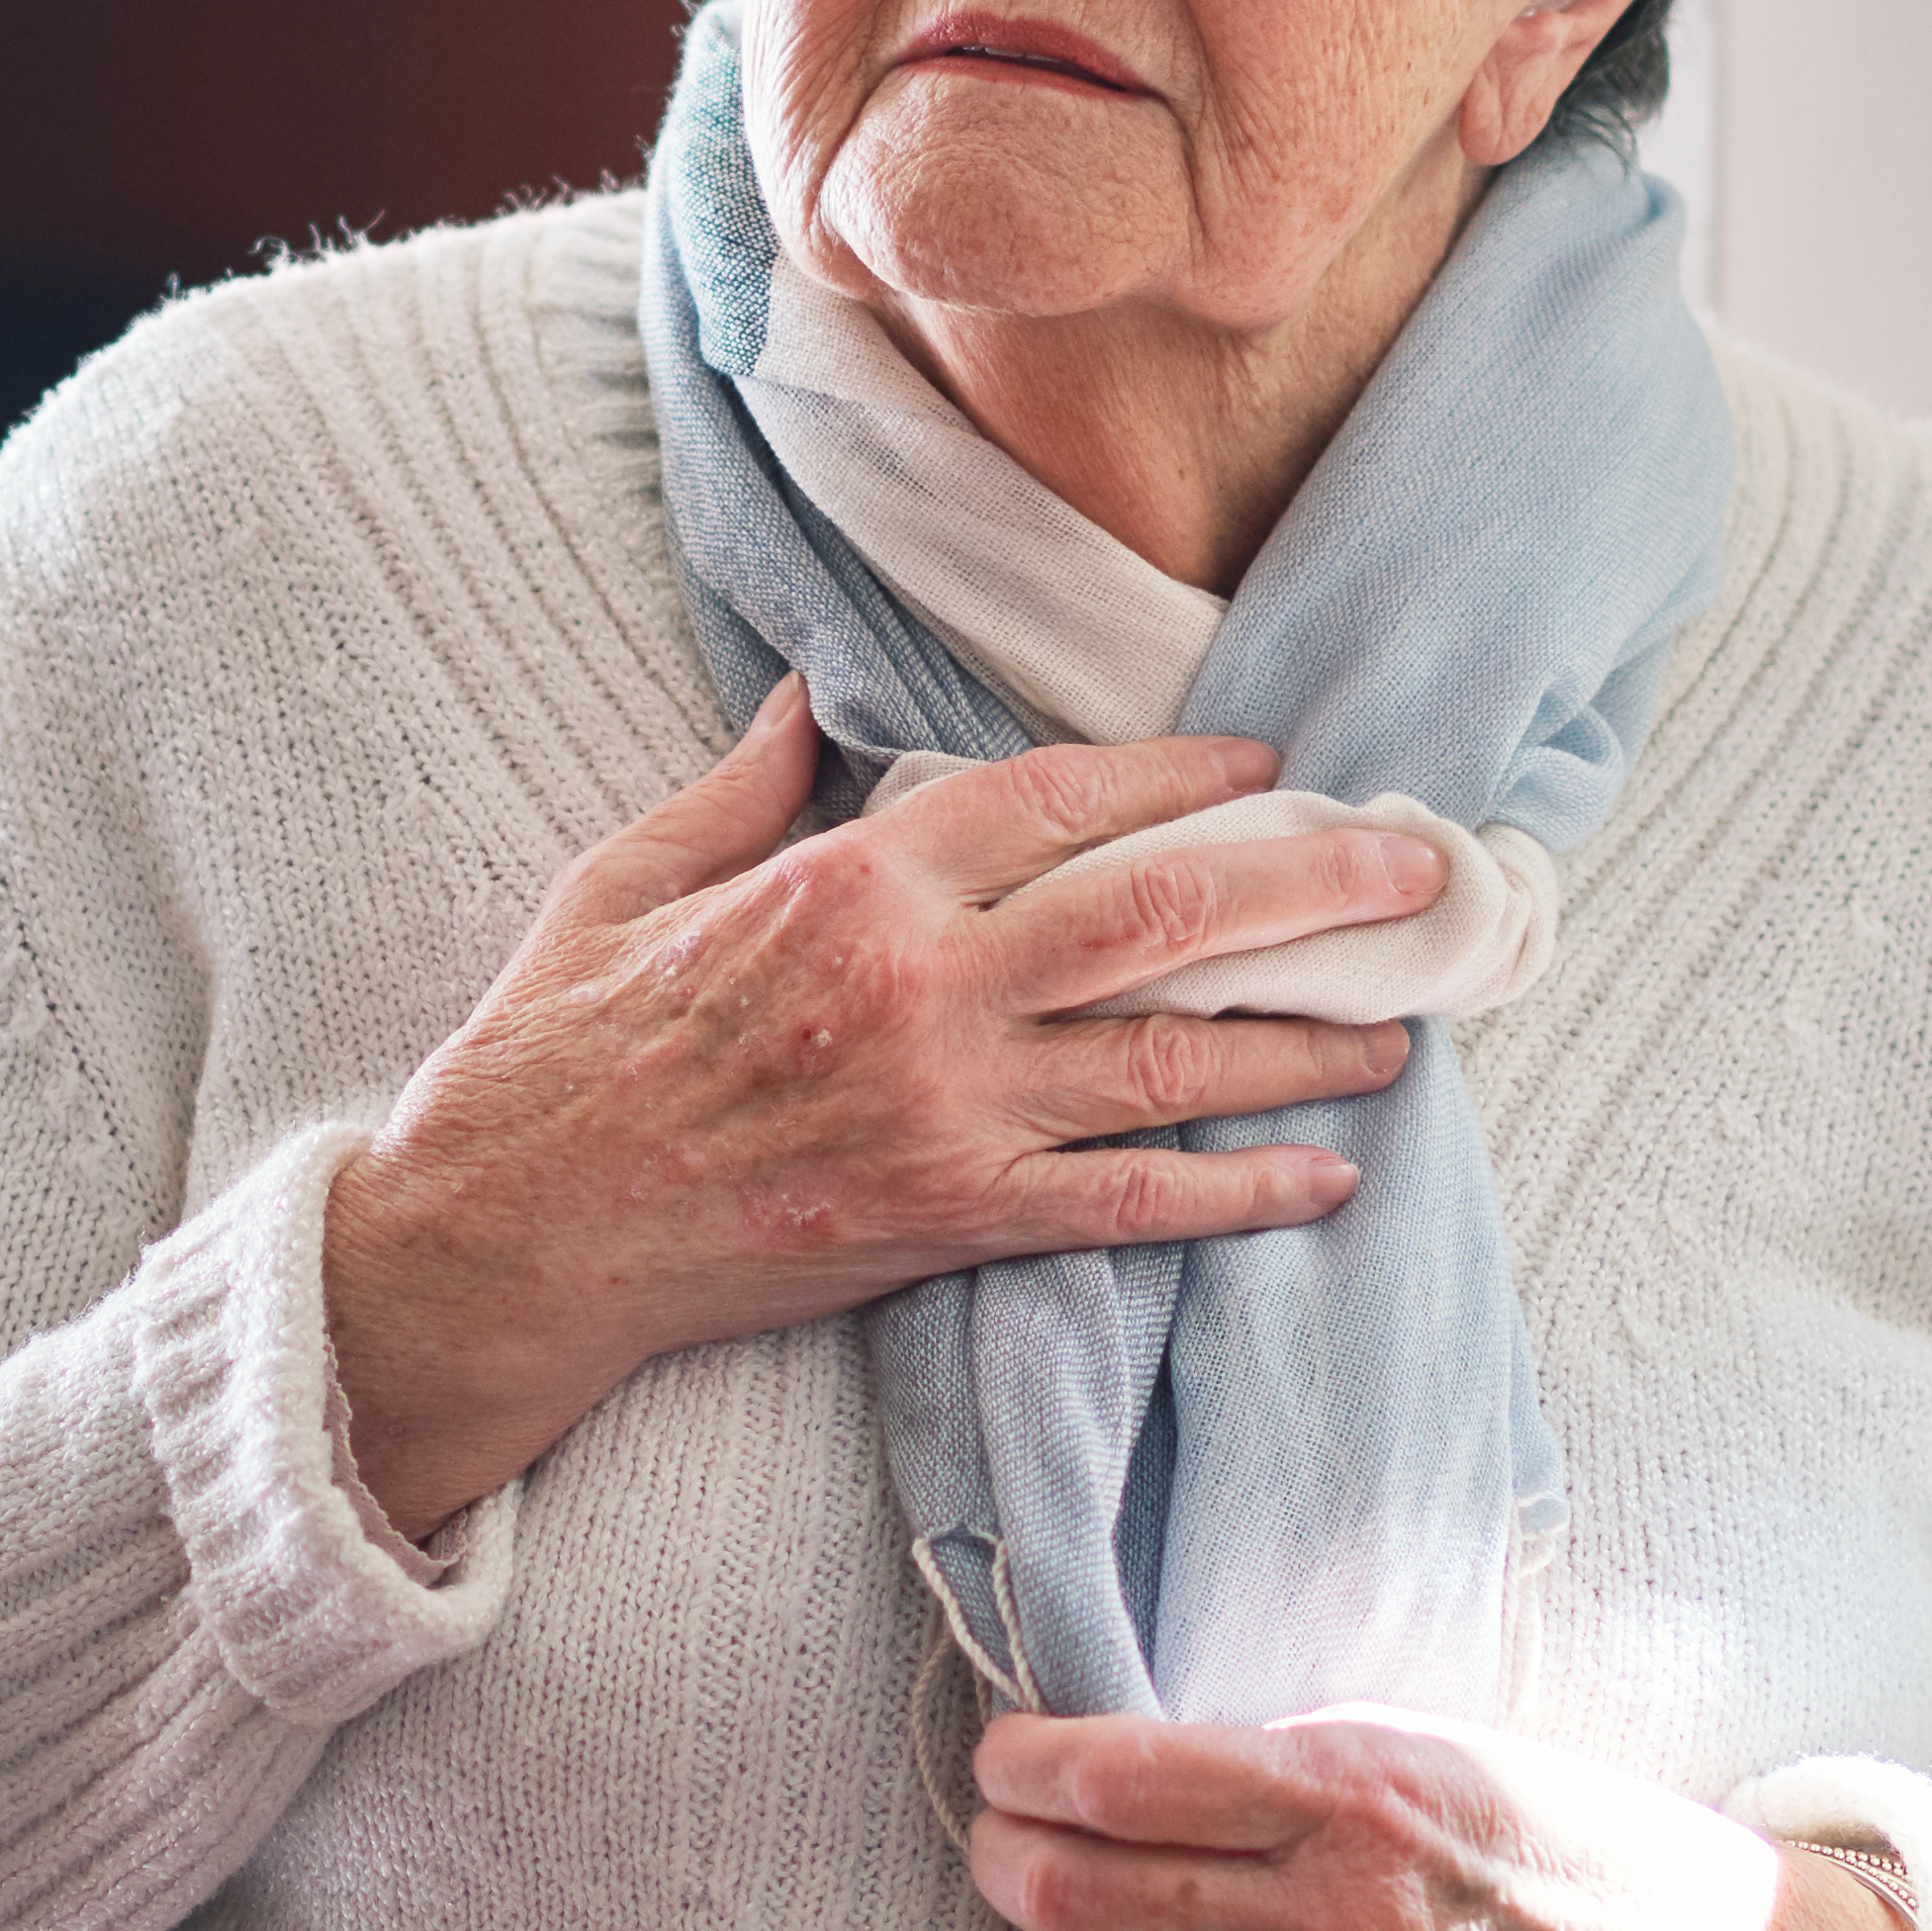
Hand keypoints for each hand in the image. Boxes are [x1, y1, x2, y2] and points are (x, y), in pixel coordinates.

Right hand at [318, 683, 1448, 1535]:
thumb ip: (739, 787)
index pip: (1059, 801)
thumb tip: (804, 696)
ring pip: (1172, 1061)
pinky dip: (1236, 1192)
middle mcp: (924, 990)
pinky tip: (1324, 1177)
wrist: (515, 1234)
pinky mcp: (949, 1222)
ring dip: (1304, 1041)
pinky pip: (1127, 1204)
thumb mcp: (628, 878)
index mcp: (851, 883)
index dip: (1181, 775)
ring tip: (1404, 1024)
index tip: (1269, 767)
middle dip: (1308, 887)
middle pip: (1161, 916)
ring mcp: (947, 1113)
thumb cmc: (556, 1052)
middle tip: (1417, 870)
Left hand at [952, 1709, 1921, 1930]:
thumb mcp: (1429, 1740)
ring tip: (1049, 1925)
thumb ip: (1276, 1753)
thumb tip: (1109, 1761)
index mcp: (1354, 1803)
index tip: (1011, 1752)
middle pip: (1073, 1895)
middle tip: (1008, 1825)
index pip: (1115, 1780)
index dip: (1022, 1761)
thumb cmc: (1554, 1838)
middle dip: (1002, 1848)